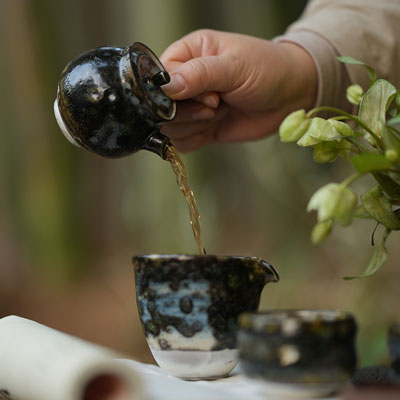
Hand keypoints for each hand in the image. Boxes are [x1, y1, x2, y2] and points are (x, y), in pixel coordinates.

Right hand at [160, 29, 316, 151]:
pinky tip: (214, 128)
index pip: (159, 78)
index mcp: (188, 54)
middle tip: (216, 105)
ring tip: (219, 113)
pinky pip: (182, 142)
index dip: (174, 93)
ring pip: (170, 127)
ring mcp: (192, 106)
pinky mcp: (200, 128)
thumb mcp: (235, 66)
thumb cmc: (268, 70)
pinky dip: (195, 140)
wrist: (291, 97)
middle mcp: (185, 80)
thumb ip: (199, 74)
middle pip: (160, 106)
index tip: (206, 95)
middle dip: (187, 112)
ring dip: (193, 126)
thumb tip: (166, 87)